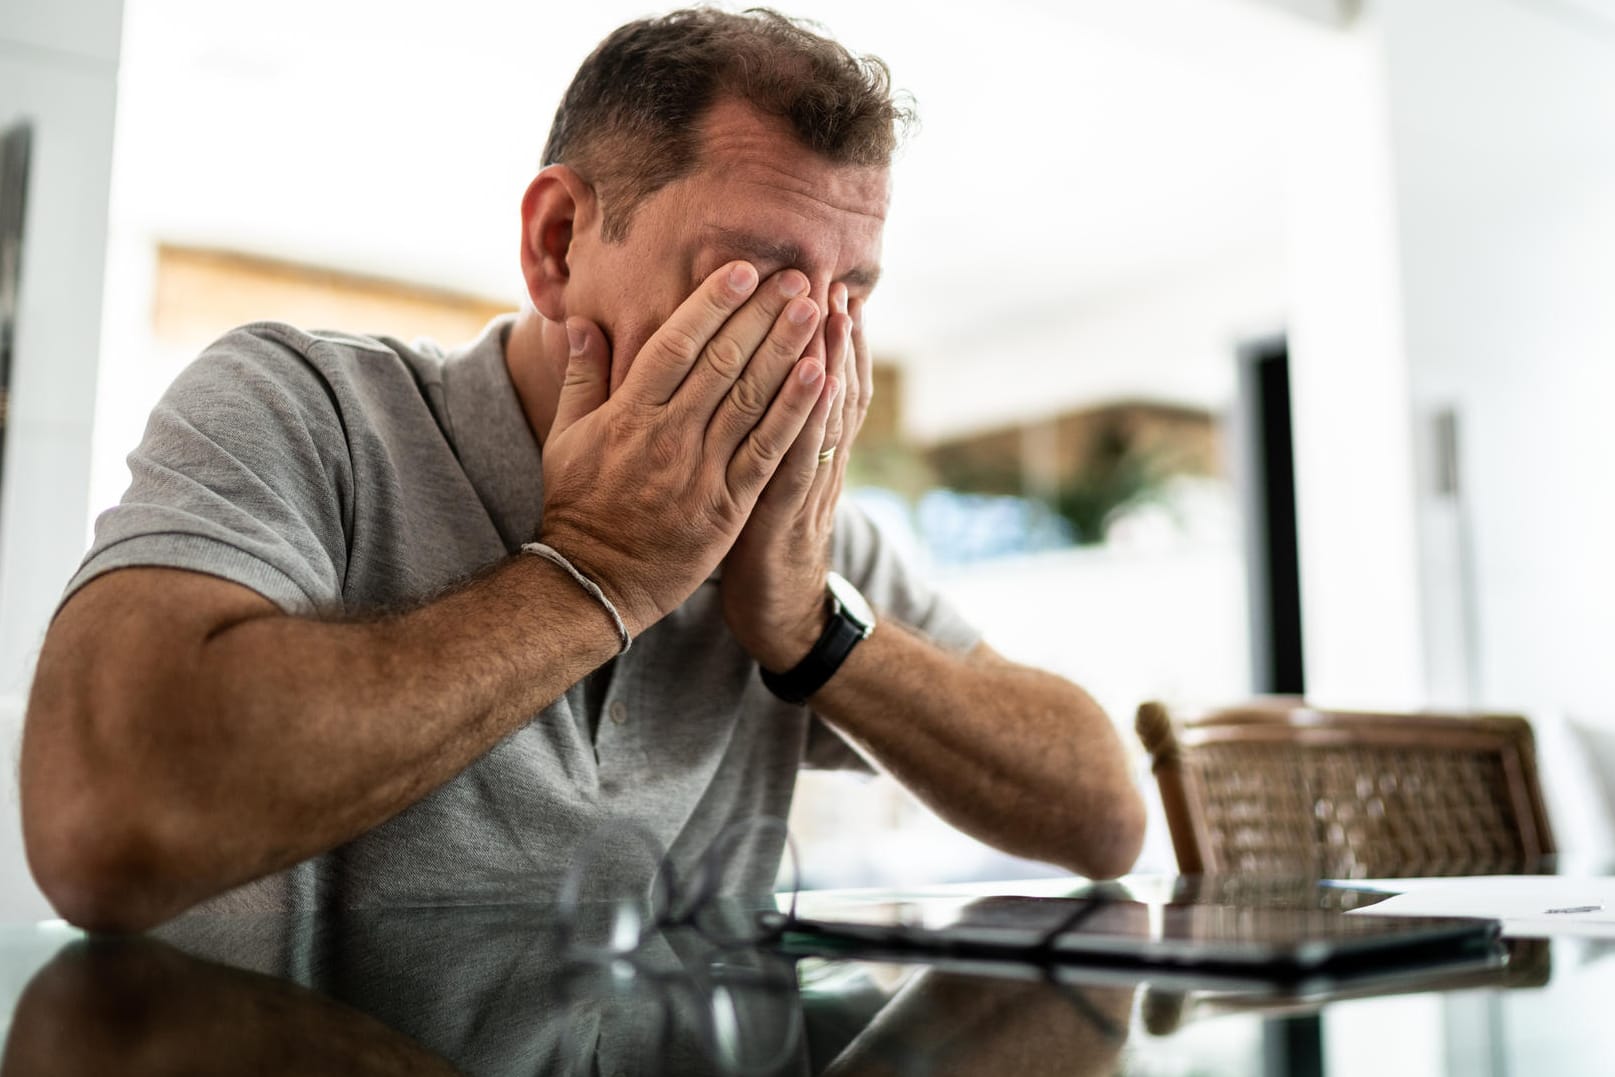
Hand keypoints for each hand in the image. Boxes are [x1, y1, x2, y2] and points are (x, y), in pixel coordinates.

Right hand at [538, 262, 827, 637]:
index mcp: (628, 414)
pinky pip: (767, 452)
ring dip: (785, 351)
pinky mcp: (727, 506)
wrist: (595, 581)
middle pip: (722, 363)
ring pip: (750, 400)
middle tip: (795, 277)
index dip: (712, 304)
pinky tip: (820, 378)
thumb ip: (581, 377)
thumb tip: (582, 322)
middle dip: (761, 316)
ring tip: (813, 311)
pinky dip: (795, 414)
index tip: (743, 270)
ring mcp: (700, 472)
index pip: (676, 345)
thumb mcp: (566, 437)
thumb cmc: (578, 505)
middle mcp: (667, 436)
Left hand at [722, 283, 870, 669]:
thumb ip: (757, 431)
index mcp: (802, 447)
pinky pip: (802, 456)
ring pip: (824, 412)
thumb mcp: (759, 479)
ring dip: (831, 358)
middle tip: (835, 278)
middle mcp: (814, 459)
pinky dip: (812, 415)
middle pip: (830, 386)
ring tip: (833, 308)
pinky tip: (820, 378)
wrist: (778, 611)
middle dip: (833, 332)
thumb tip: (747, 383)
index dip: (827, 338)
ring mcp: (805, 484)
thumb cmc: (757, 540)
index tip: (827, 286)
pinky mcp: (785, 511)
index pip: (820, 382)